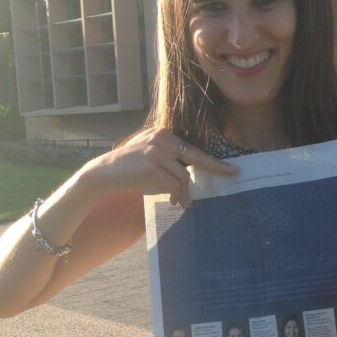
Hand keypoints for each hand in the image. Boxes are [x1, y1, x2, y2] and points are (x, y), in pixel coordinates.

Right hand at [88, 128, 236, 207]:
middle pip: (195, 158)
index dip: (212, 160)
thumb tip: (190, 179)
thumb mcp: (152, 157)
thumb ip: (171, 161)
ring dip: (185, 192)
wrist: (104, 172)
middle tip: (232, 174)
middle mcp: (162, 138)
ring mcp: (156, 151)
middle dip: (215, 168)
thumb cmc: (131, 169)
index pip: (193, 148)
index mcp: (163, 134)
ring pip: (183, 176)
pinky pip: (174, 184)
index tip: (230, 167)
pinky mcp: (152, 166)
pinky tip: (174, 201)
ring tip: (182, 202)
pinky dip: (176, 195)